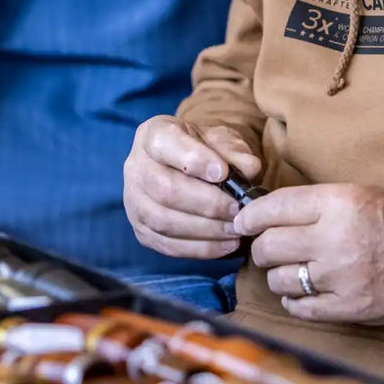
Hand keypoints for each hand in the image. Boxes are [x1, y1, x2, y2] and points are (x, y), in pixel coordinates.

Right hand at [124, 115, 261, 259]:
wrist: (187, 168)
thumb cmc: (205, 150)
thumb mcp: (221, 140)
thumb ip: (234, 150)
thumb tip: (249, 169)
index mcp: (152, 135)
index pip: (165, 144)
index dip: (194, 160)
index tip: (223, 172)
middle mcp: (135, 167)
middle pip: (165, 189)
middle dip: (206, 203)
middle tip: (237, 209)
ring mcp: (134, 202)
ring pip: (164, 221)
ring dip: (205, 229)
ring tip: (235, 228)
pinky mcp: (141, 230)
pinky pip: (167, 245)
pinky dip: (200, 248)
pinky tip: (226, 244)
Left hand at [236, 184, 383, 325]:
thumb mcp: (359, 194)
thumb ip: (314, 205)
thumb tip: (263, 214)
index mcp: (338, 202)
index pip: (272, 207)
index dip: (249, 217)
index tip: (243, 223)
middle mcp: (336, 238)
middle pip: (267, 246)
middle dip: (261, 248)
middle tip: (268, 249)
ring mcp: (343, 276)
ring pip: (279, 280)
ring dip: (279, 277)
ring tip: (292, 271)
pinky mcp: (351, 308)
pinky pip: (302, 308)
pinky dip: (295, 302)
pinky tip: (302, 293)